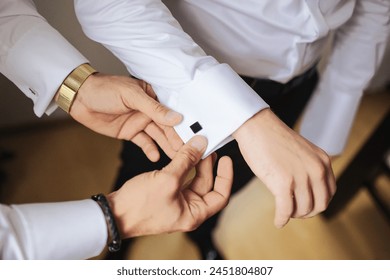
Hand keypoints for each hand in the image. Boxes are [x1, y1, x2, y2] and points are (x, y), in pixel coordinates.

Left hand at [64, 73, 182, 160]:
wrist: (79, 98)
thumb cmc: (104, 89)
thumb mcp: (131, 96)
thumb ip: (154, 108)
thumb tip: (176, 117)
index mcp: (152, 96)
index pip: (172, 111)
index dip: (183, 123)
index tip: (195, 136)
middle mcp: (148, 110)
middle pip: (167, 127)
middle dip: (177, 139)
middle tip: (188, 152)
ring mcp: (139, 122)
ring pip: (157, 136)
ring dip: (166, 146)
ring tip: (177, 158)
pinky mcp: (130, 132)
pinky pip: (143, 142)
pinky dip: (150, 149)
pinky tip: (156, 157)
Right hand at [107, 135, 232, 237]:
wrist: (114, 214)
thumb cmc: (139, 206)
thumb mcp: (167, 179)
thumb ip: (186, 160)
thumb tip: (200, 144)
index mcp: (194, 214)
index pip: (220, 195)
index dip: (225, 176)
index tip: (226, 160)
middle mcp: (188, 209)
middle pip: (206, 184)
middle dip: (207, 164)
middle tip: (207, 147)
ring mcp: (177, 202)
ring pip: (192, 180)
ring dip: (194, 163)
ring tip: (195, 146)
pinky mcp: (166, 195)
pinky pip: (180, 178)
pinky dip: (182, 166)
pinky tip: (180, 154)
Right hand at [233, 109, 335, 227]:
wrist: (257, 127)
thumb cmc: (273, 138)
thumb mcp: (302, 151)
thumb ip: (309, 167)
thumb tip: (306, 190)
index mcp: (323, 161)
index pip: (329, 193)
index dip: (318, 203)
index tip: (306, 205)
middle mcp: (316, 170)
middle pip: (319, 205)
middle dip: (307, 213)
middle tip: (295, 212)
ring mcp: (300, 177)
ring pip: (303, 210)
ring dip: (294, 215)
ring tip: (285, 213)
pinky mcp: (283, 183)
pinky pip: (286, 210)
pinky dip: (282, 219)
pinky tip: (278, 222)